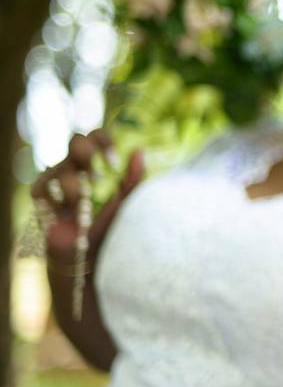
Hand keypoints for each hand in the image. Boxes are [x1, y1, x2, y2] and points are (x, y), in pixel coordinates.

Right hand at [31, 129, 144, 267]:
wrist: (83, 250)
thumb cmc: (105, 222)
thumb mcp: (124, 201)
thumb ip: (132, 178)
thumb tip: (140, 151)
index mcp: (94, 161)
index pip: (96, 136)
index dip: (104, 141)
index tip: (114, 162)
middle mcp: (73, 163)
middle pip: (77, 141)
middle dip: (88, 156)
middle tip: (97, 179)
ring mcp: (53, 175)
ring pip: (65, 171)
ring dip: (78, 194)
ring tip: (83, 211)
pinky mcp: (38, 191)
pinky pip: (48, 189)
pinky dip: (60, 205)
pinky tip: (64, 216)